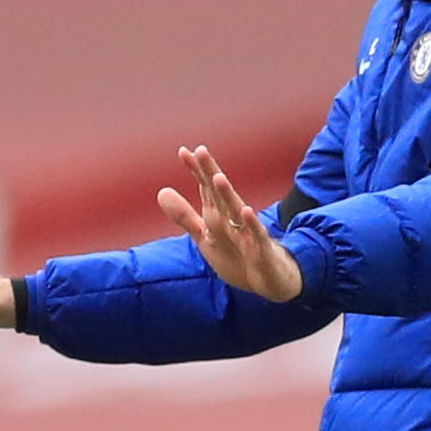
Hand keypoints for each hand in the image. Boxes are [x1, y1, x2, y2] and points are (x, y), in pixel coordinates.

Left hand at [157, 145, 302, 302]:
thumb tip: (161, 192)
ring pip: (236, 210)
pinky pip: (256, 234)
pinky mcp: (261, 248)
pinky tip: (245, 211)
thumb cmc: (237, 254)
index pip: (206, 187)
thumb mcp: (205, 235)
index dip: (196, 170)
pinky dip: (251, 223)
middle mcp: (232, 218)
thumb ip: (184, 215)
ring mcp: (247, 232)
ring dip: (228, 194)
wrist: (269, 280)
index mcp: (218, 214)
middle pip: (219, 193)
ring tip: (218, 177)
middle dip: (210, 173)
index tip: (183, 151)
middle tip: (200, 151)